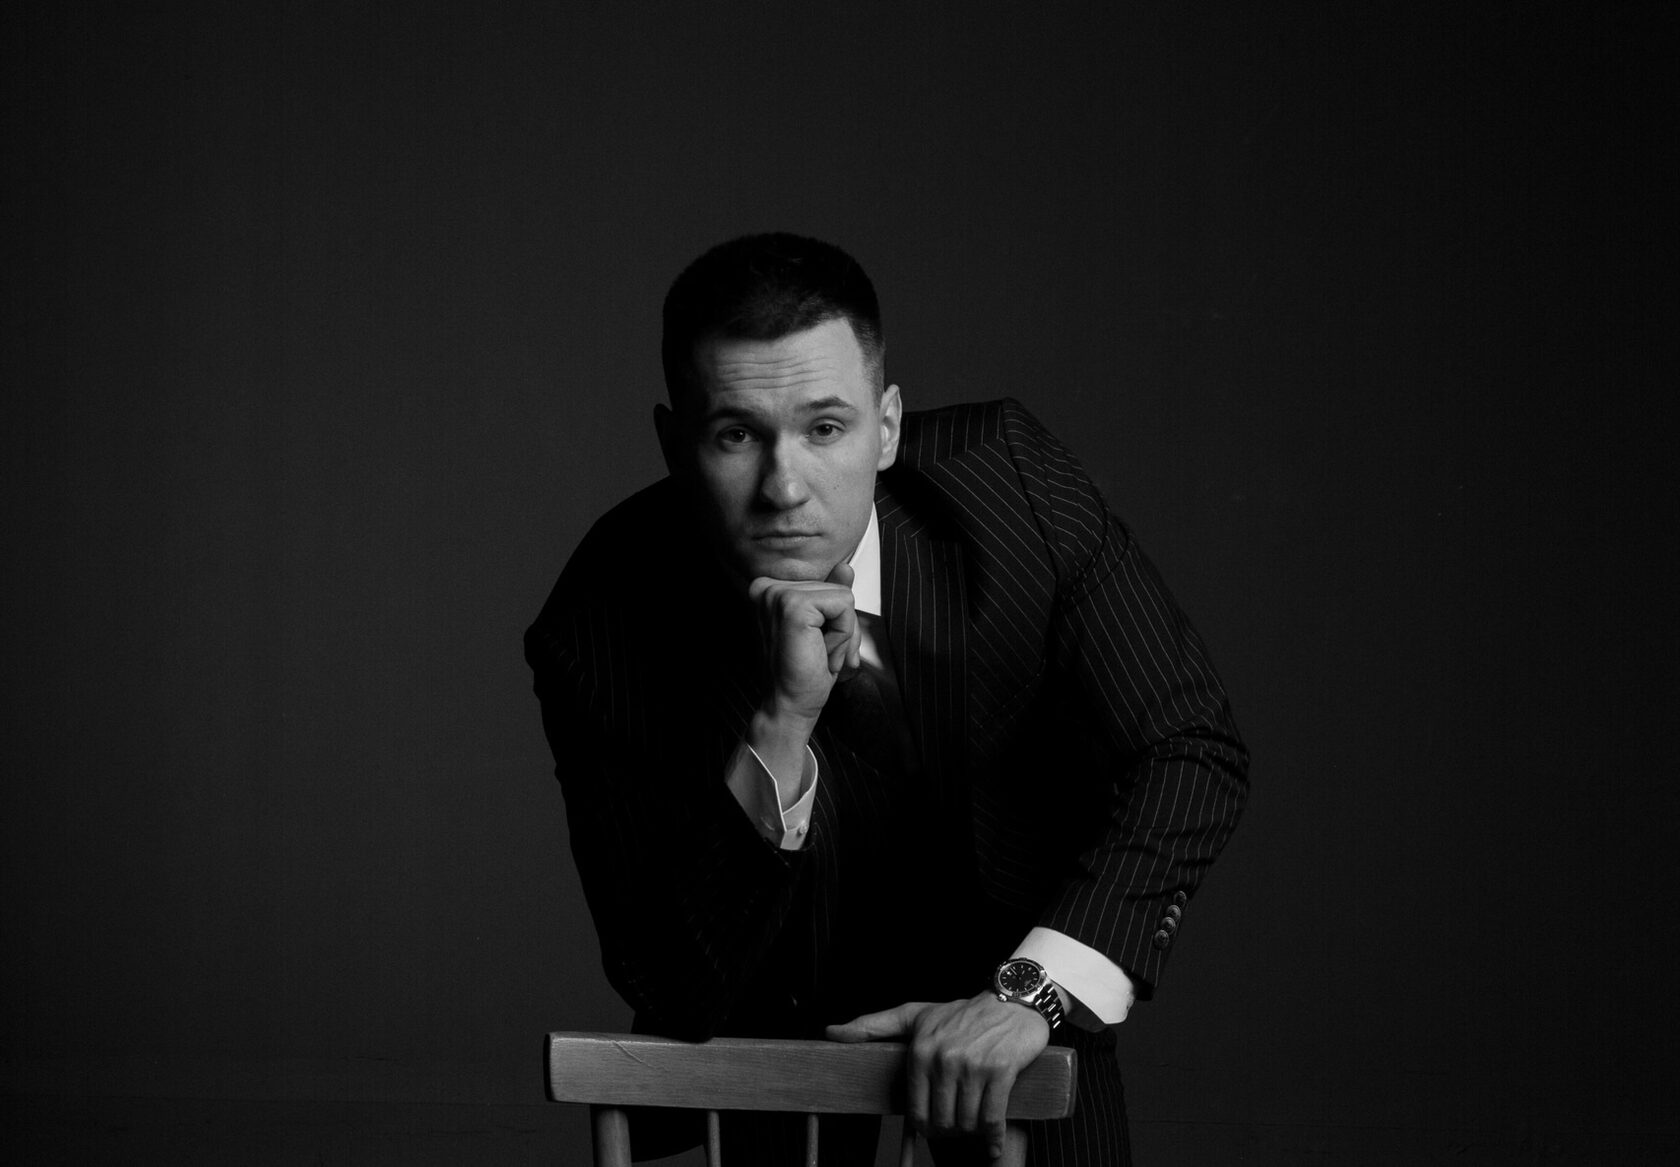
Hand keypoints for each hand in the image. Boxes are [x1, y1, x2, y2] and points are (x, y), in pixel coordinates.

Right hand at [747, 560, 861, 726]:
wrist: (788, 705)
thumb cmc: (804, 673)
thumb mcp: (824, 628)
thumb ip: (832, 596)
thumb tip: (845, 567)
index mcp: (770, 589)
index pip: (827, 585)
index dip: (834, 620)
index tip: (816, 645)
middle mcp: (768, 587)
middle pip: (838, 589)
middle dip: (842, 627)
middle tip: (817, 653)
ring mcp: (778, 595)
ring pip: (844, 597)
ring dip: (842, 634)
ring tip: (816, 653)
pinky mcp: (794, 607)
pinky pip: (844, 606)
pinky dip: (842, 635)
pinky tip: (820, 653)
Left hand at [826, 993, 1049, 1160]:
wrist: (1009, 1001)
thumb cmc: (960, 1013)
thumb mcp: (913, 1015)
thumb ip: (872, 1026)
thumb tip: (831, 1033)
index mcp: (920, 1050)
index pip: (916, 1111)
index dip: (926, 1126)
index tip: (935, 1126)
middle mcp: (944, 1058)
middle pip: (942, 1121)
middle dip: (950, 1130)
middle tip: (957, 1126)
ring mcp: (973, 1066)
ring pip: (967, 1122)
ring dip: (971, 1132)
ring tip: (974, 1126)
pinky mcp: (1000, 1071)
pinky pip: (993, 1118)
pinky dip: (992, 1138)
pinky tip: (992, 1145)